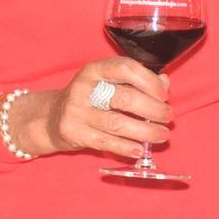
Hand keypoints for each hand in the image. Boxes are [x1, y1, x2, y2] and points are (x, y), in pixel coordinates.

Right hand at [13, 58, 170, 159]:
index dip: (149, 80)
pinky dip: (126, 147)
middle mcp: (84, 87)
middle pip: (125, 98)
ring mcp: (76, 110)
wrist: (50, 118)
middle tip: (168, 117)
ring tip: (162, 135)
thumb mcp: (107, 83)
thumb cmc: (89, 99)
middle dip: (153, 109)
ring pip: (117, 123)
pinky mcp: (73, 132)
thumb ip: (136, 81)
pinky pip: (105, 142)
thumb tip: (165, 83)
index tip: (164, 94)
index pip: (125, 68)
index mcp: (95, 69)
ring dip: (145, 131)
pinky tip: (140, 150)